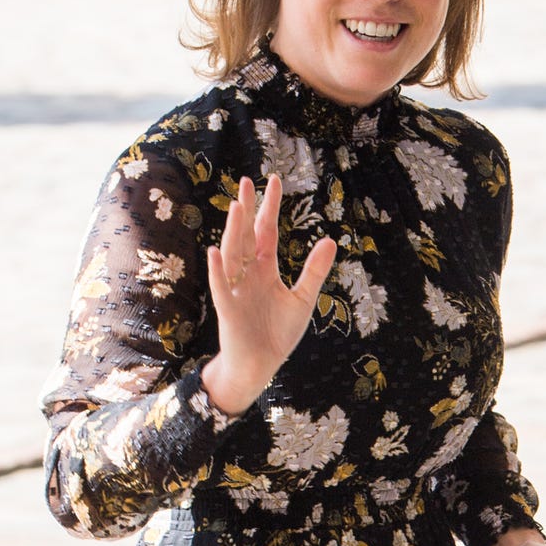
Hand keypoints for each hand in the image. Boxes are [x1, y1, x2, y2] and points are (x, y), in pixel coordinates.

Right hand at [202, 174, 336, 416]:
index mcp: (265, 269)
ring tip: (236, 206)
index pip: (266, 231)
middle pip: (246, 235)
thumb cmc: (278, 333)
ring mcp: (236, 289)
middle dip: (247, 210)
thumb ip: (314, 271)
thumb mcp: (302, 299)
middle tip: (247, 182)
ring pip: (233, 254)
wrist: (261, 364)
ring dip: (233, 231)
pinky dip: (218, 271)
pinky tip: (215, 252)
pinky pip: (221, 287)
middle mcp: (248, 274)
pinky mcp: (228, 309)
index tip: (274, 180)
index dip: (270, 207)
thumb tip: (330, 239)